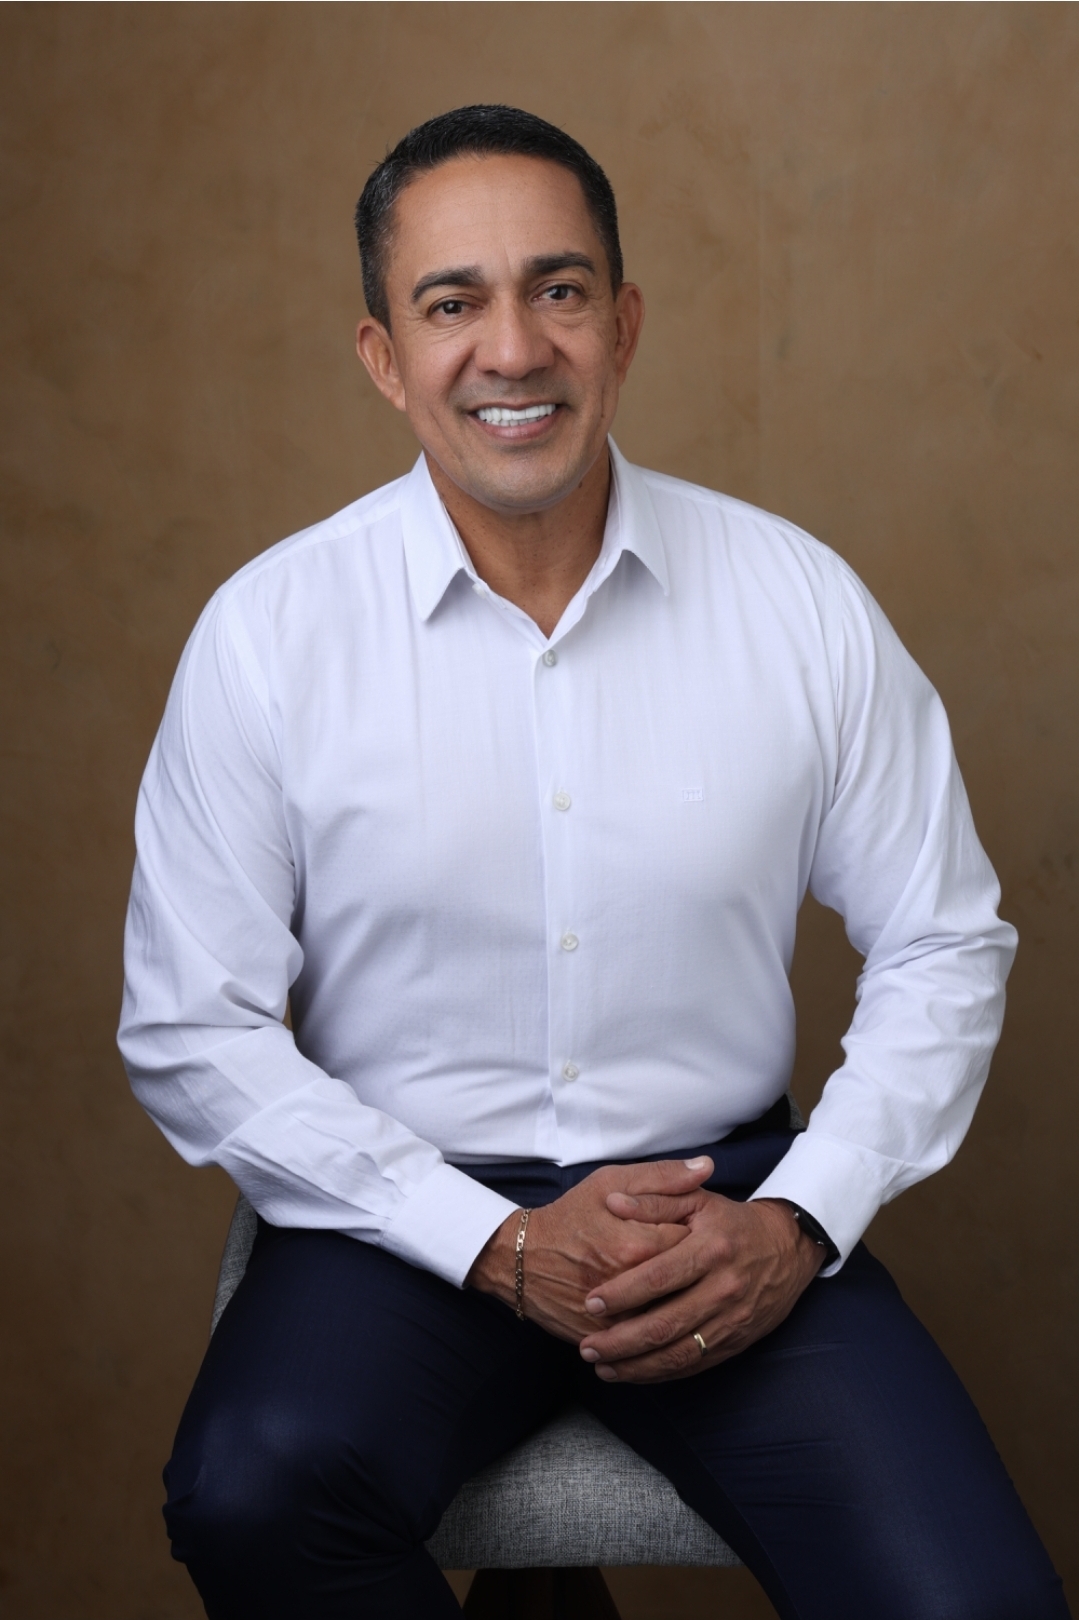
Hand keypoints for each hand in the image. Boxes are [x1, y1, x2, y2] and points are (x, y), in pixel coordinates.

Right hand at [465, 1157, 714, 1342]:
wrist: (521, 1259)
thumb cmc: (570, 1216)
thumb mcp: (611, 1182)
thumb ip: (663, 1176)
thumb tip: (707, 1167)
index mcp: (640, 1244)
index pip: (696, 1246)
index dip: (703, 1239)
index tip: (702, 1235)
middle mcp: (633, 1286)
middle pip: (689, 1288)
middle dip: (697, 1279)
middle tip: (695, 1268)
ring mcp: (618, 1317)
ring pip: (671, 1321)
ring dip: (684, 1310)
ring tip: (685, 1294)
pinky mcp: (607, 1339)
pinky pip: (647, 1345)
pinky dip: (660, 1336)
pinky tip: (668, 1323)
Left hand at [578, 1190, 823, 1381]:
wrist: (788, 1248)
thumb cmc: (732, 1222)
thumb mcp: (698, 1199)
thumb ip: (655, 1200)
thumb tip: (614, 1202)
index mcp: (710, 1249)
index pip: (658, 1277)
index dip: (622, 1293)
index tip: (591, 1303)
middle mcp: (723, 1288)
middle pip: (665, 1324)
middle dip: (621, 1341)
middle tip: (588, 1347)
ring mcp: (731, 1320)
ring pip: (678, 1353)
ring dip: (637, 1366)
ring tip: (602, 1366)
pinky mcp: (735, 1341)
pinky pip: (694, 1365)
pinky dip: (661, 1373)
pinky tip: (634, 1373)